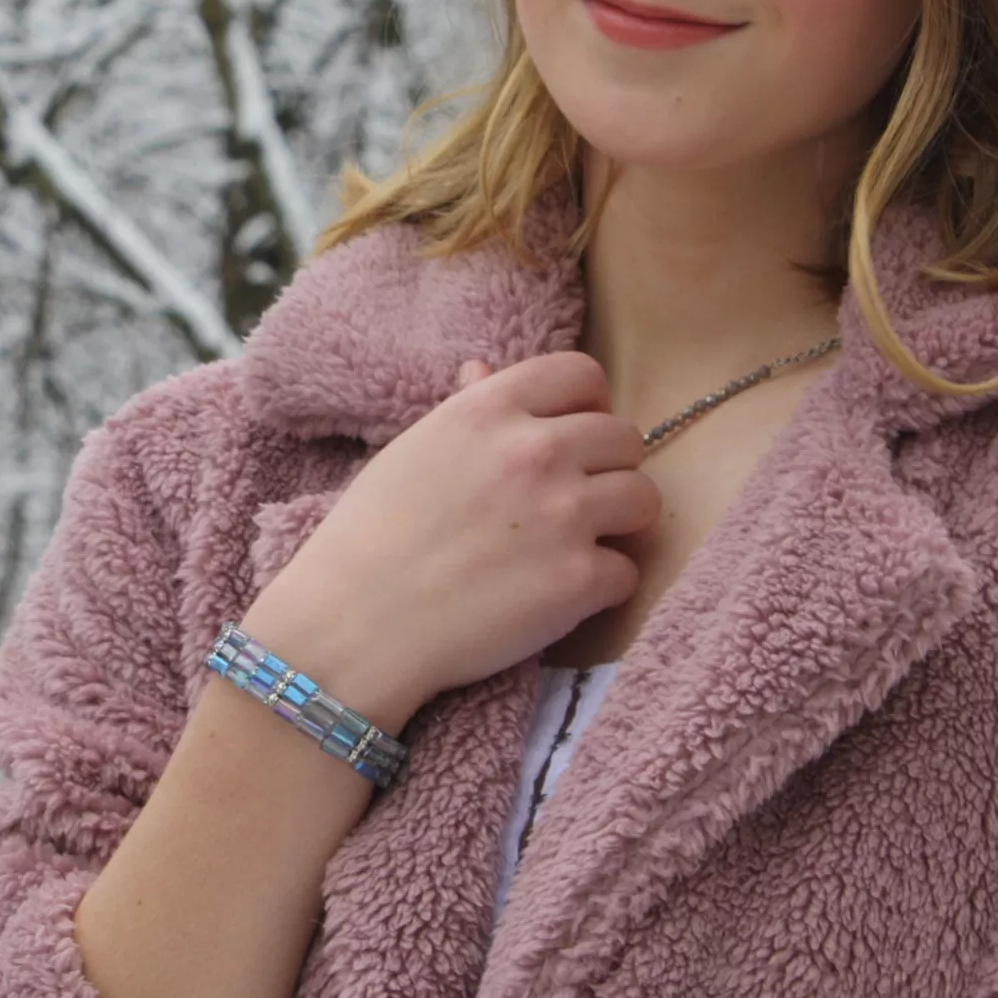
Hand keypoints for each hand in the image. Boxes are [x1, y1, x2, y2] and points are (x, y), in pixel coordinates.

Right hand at [241, 352, 660, 719]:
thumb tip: (485, 371)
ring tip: (576, 546)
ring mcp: (564, 514)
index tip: (572, 437)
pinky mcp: (579, 580)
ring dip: (619, 523)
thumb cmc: (368, 537)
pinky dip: (600, 588)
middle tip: (574, 502)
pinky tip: (559, 597)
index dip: (586, 406)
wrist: (353, 626)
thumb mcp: (412, 450)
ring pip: (644, 499)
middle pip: (626, 438)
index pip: (582, 374)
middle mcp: (536, 450)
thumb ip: (466, 409)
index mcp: (490, 409)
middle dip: (608, 468)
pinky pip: (626, 572)